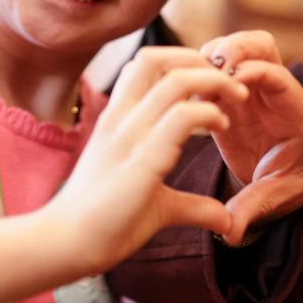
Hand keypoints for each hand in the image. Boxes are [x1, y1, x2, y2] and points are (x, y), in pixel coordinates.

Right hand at [44, 48, 246, 273]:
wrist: (67, 245)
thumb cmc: (105, 223)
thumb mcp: (158, 204)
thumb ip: (192, 205)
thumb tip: (225, 221)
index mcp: (117, 120)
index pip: (144, 64)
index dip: (181, 61)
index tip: (210, 83)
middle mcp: (121, 119)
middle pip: (156, 58)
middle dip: (199, 60)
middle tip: (228, 81)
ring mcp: (130, 136)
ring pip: (175, 80)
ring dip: (213, 82)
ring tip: (235, 97)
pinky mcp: (143, 160)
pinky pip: (180, 118)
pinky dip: (208, 113)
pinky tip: (221, 126)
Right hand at [201, 31, 302, 243]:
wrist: (293, 179)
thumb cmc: (290, 185)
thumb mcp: (276, 198)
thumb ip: (253, 209)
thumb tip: (232, 234)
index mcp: (297, 116)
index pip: (279, 78)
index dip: (254, 74)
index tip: (230, 84)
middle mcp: (277, 94)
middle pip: (263, 45)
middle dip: (236, 47)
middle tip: (210, 67)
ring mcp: (254, 88)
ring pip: (239, 47)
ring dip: (215, 53)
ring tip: (193, 78)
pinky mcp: (233, 92)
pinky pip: (218, 65)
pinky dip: (202, 67)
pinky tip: (184, 88)